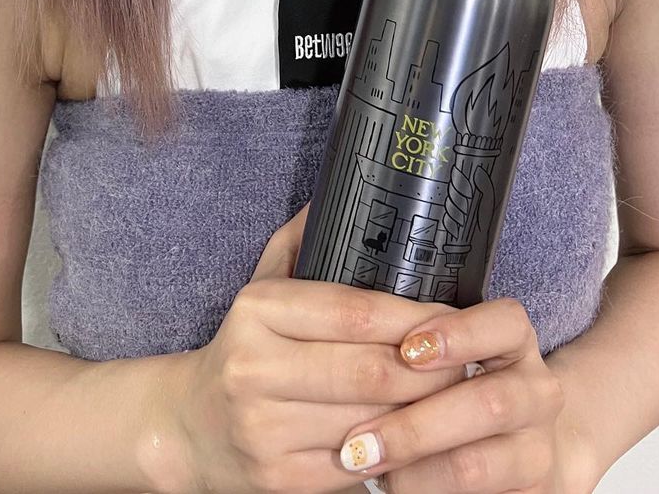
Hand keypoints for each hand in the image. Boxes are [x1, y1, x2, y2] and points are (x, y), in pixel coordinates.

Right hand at [173, 202, 467, 492]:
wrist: (188, 427)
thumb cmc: (243, 348)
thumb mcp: (261, 284)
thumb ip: (300, 240)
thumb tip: (341, 192)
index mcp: (258, 310)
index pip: (355, 310)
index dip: (414, 317)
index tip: (454, 317)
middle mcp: (256, 368)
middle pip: (370, 371)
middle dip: (432, 370)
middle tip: (469, 361)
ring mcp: (265, 429)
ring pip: (371, 422)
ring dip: (423, 414)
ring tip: (456, 397)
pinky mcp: (279, 480)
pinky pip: (357, 467)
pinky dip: (395, 454)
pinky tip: (418, 438)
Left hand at [335, 297, 592, 493]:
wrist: (512, 451)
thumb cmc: (458, 393)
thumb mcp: (446, 359)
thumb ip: (414, 350)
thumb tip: (353, 349)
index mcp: (516, 344)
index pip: (506, 323)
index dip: (459, 333)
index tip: (408, 349)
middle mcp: (538, 393)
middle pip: (489, 402)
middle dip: (415, 425)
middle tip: (358, 442)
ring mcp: (537, 450)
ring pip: (475, 465)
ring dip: (413, 472)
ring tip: (369, 471)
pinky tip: (395, 488)